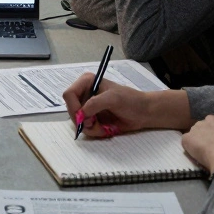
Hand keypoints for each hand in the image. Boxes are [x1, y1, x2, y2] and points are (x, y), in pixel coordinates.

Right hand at [62, 72, 191, 137]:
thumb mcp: (113, 98)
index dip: (73, 108)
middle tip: (96, 124)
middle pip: (71, 110)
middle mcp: (84, 93)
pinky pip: (85, 128)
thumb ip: (95, 103)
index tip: (84, 118)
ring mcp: (88, 107)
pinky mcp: (92, 118)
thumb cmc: (131, 100)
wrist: (143, 112)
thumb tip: (81, 115)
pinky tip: (105, 128)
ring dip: (90, 128)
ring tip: (104, 127)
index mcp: (87, 82)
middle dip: (84, 121)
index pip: (69, 94)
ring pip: (78, 122)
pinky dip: (94, 131)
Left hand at [181, 114, 213, 172]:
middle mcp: (210, 118)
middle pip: (206, 125)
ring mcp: (197, 127)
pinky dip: (189, 148)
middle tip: (212, 147)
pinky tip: (196, 155)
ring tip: (204, 153)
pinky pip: (186, 141)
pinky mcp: (188, 137)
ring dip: (198, 140)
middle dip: (207, 134)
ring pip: (195, 133)